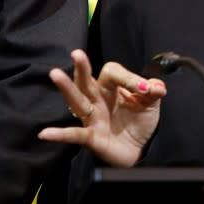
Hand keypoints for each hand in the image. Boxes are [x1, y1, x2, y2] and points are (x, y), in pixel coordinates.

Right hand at [38, 49, 166, 166]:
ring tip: (55, 74)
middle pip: (87, 81)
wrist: (139, 150)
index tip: (145, 88)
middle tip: (76, 53)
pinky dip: (60, 134)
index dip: (127, 77)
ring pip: (78, 101)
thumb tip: (157, 87)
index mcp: (112, 88)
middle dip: (83, 68)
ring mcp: (92, 118)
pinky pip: (74, 135)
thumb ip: (154, 91)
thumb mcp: (151, 103)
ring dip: (67, 88)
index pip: (112, 73)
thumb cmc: (139, 122)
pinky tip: (45, 133)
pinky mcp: (91, 137)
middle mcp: (98, 100)